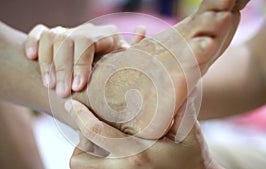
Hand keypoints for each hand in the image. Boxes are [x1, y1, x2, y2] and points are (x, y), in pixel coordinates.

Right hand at [24, 24, 145, 96]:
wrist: (104, 75)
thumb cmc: (118, 73)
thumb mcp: (129, 65)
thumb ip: (137, 51)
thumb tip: (142, 28)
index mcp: (107, 36)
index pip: (88, 42)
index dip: (80, 63)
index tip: (77, 87)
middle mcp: (87, 31)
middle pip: (68, 41)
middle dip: (63, 68)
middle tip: (62, 93)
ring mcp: (70, 33)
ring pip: (52, 38)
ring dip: (47, 62)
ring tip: (49, 86)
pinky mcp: (55, 38)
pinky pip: (40, 33)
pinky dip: (33, 42)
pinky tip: (30, 57)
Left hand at [64, 99, 221, 168]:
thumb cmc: (194, 159)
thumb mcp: (191, 133)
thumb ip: (182, 109)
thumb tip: (179, 80)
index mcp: (137, 153)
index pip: (96, 132)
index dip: (80, 116)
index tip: (72, 103)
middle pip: (79, 160)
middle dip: (79, 142)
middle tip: (88, 130)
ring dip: (85, 155)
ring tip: (97, 142)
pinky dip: (94, 164)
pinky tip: (107, 153)